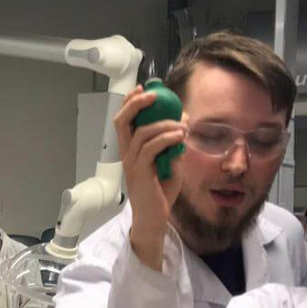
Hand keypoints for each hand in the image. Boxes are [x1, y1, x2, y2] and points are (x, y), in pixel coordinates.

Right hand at [113, 86, 186, 268]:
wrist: (155, 218)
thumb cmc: (161, 192)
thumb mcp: (171, 162)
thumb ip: (174, 143)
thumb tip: (184, 122)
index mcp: (130, 150)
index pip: (124, 120)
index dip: (130, 102)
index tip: (144, 89)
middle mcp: (127, 154)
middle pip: (122, 121)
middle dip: (136, 104)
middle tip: (153, 95)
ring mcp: (132, 163)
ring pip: (141, 133)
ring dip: (164, 124)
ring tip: (182, 126)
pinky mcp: (140, 172)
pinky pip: (151, 148)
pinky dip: (167, 138)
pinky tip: (181, 137)